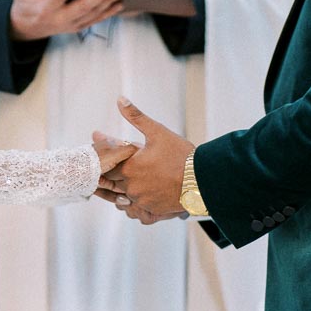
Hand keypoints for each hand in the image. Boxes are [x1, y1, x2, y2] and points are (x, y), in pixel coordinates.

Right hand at [10, 0, 126, 40]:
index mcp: (45, 9)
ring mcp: (72, 25)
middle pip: (82, 8)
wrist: (30, 28)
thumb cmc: (26, 4)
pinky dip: (109, 12)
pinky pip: (96, 20)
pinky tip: (120, 2)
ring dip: (109, 2)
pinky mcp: (79, 26)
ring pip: (93, 14)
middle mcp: (61, 19)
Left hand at [99, 98, 193, 217]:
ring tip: (138, 181)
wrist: (201, 181)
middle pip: (115, 183)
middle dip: (117, 176)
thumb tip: (120, 99)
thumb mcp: (158, 131)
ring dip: (128, 189)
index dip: (109, 161)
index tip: (111, 158)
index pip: (108, 166)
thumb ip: (136, 116)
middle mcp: (131, 187)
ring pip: (126, 196)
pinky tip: (147, 192)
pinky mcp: (151, 211)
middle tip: (125, 170)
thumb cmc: (181, 155)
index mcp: (129, 168)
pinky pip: (138, 208)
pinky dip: (140, 200)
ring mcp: (141, 201)